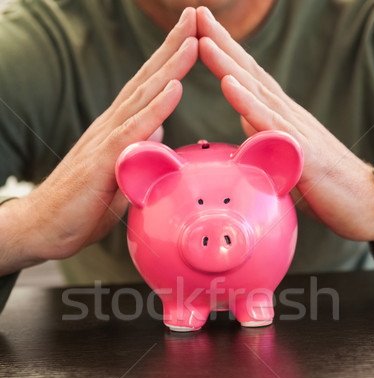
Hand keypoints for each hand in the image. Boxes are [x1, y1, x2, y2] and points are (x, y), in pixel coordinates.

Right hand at [0, 7, 197, 274]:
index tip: (192, 36)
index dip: (169, 62)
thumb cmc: (81, 207)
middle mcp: (111, 128)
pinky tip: (174, 87)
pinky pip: (133, 131)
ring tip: (192, 38)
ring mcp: (105, 141)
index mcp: (117, 132)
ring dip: (169, 66)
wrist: (43, 228)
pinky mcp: (102, 161)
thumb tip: (158, 132)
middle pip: (146, 82)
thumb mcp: (119, 177)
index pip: (147, 90)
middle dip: (173, 48)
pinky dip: (155, 108)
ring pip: (142, 97)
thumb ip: (139, 152)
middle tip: (196, 16)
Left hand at [197, 6, 373, 244]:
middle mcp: (288, 115)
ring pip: (256, 91)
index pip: (249, 79)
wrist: (367, 204)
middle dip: (221, 44)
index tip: (200, 32)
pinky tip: (230, 83)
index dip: (225, 55)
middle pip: (250, 74)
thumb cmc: (326, 185)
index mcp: (281, 117)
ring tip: (203, 39)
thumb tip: (244, 117)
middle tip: (195, 15)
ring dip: (228, 63)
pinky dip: (247, 102)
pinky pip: (270, 123)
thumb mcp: (286, 156)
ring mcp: (295, 129)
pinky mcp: (302, 151)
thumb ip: (264, 134)